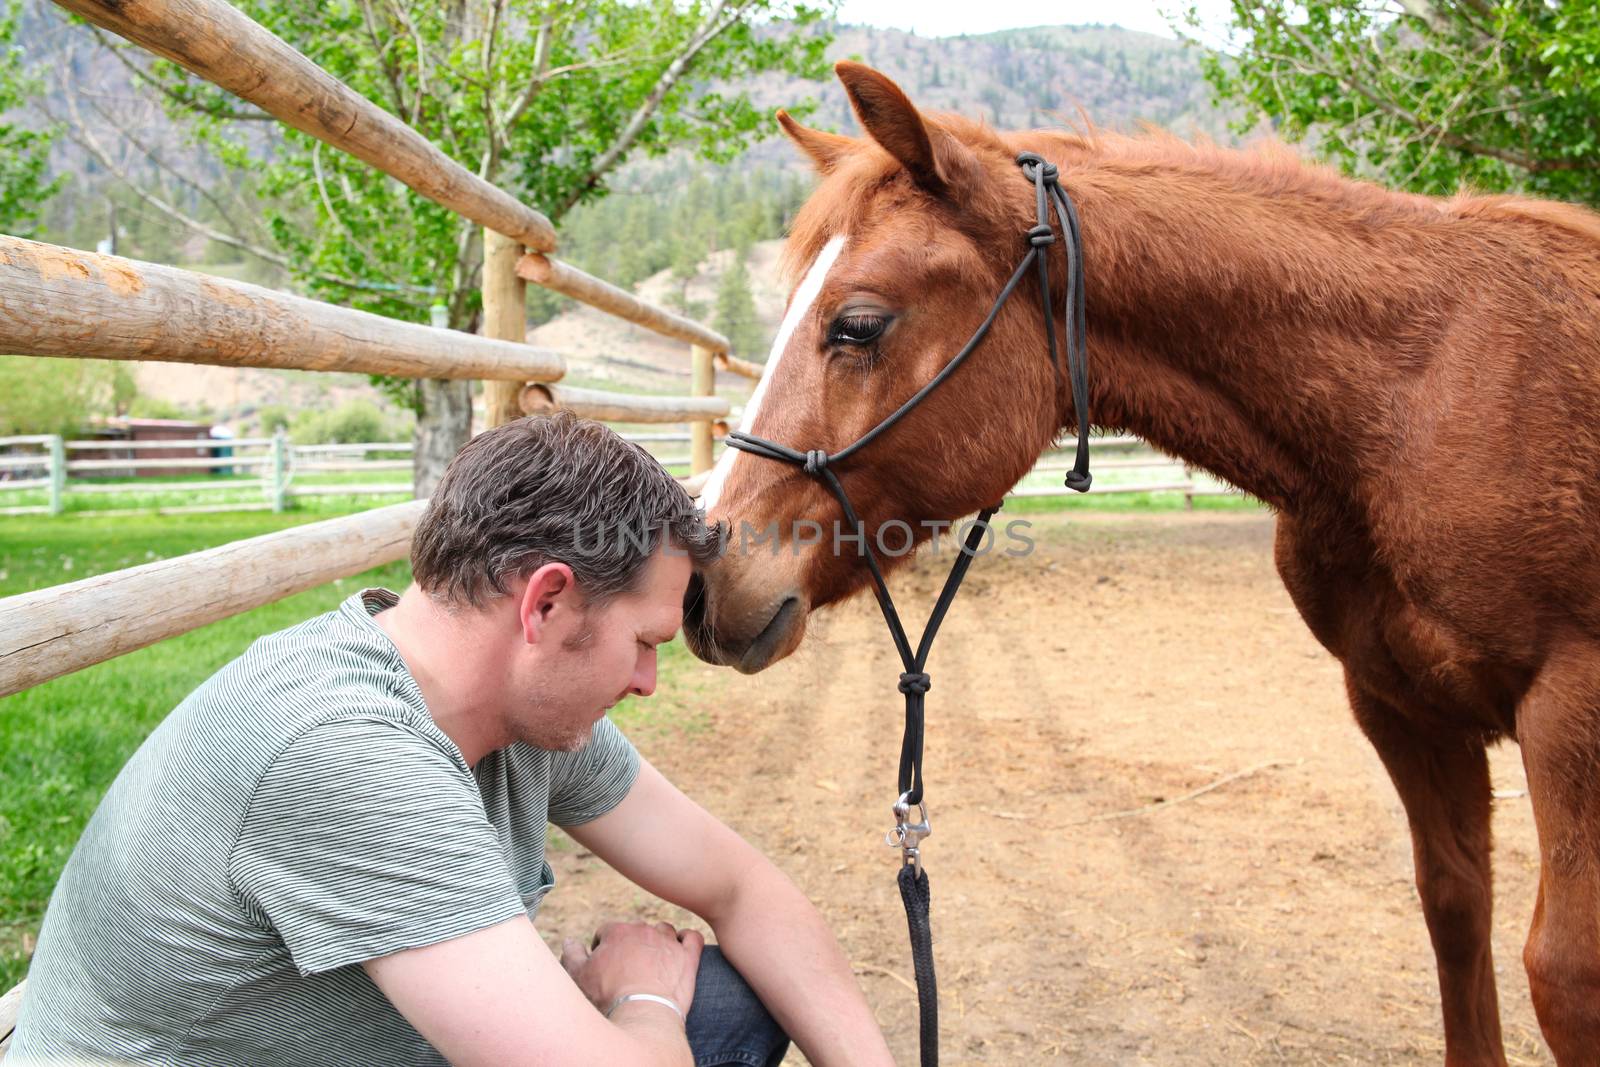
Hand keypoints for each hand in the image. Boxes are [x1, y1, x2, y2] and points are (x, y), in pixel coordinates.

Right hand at [560, 920, 703, 1018]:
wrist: (642, 1015)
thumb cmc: (607, 997)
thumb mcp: (579, 976)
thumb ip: (573, 955)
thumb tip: (570, 941)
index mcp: (617, 931)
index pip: (607, 932)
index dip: (604, 948)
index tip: (604, 965)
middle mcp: (644, 930)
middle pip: (636, 930)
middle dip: (631, 945)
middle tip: (627, 968)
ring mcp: (669, 942)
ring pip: (664, 931)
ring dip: (659, 942)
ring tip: (654, 962)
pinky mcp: (689, 956)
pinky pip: (692, 937)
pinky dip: (688, 941)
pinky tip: (681, 951)